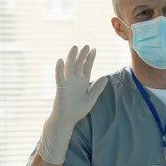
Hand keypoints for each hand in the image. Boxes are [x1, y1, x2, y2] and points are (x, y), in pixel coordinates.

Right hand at [37, 45, 107, 163]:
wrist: (67, 119)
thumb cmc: (78, 110)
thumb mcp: (91, 99)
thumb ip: (97, 88)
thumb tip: (105, 78)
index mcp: (83, 82)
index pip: (87, 67)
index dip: (90, 59)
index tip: (94, 49)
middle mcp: (75, 80)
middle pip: (79, 64)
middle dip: (82, 55)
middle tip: (86, 45)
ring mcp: (67, 83)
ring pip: (69, 67)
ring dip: (72, 57)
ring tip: (75, 47)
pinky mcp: (61, 88)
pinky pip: (60, 77)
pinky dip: (59, 69)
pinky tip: (60, 60)